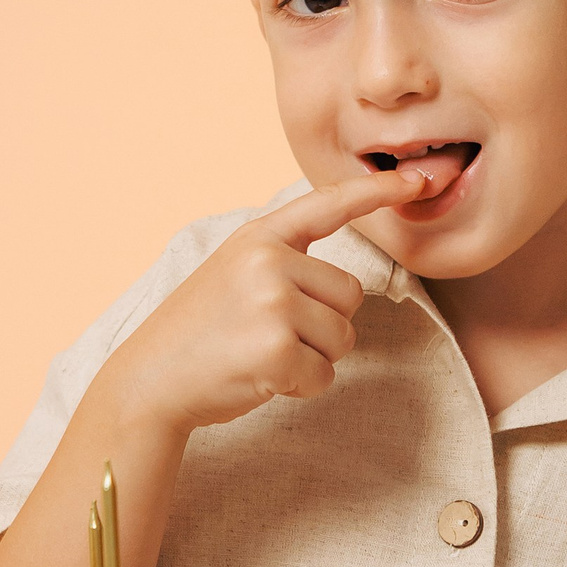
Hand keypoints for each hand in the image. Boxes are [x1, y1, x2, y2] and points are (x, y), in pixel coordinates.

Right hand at [102, 163, 449, 438]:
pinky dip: (300, 387)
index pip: (328, 206)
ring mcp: (272, 303)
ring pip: (342, 338)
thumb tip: (341, 278)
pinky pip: (324, 374)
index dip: (377, 192)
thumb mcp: (234, 273)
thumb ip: (283, 261)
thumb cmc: (199, 332)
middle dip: (322, 326)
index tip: (417, 179)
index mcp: (259, 237)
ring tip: (260, 355)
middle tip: (268, 336)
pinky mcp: (275, 349)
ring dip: (311, 359)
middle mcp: (268, 261)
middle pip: (349, 296)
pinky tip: (260, 378)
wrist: (150, 380)